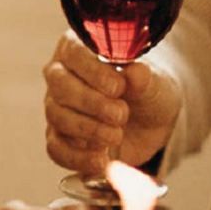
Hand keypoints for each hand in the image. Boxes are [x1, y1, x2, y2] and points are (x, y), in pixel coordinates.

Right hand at [43, 31, 180, 172]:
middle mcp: (61, 77)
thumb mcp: (154, 83)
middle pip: (60, 87)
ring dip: (88, 129)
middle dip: (91, 103)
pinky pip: (56, 149)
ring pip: (57, 117)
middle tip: (121, 114)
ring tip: (117, 135)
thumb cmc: (146, 92)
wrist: (150, 123)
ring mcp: (56, 108)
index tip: (118, 87)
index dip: (93, 71)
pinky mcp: (59, 138)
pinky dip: (78, 157)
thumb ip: (144, 77)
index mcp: (79, 50)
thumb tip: (135, 72)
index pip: (74, 54)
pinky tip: (101, 159)